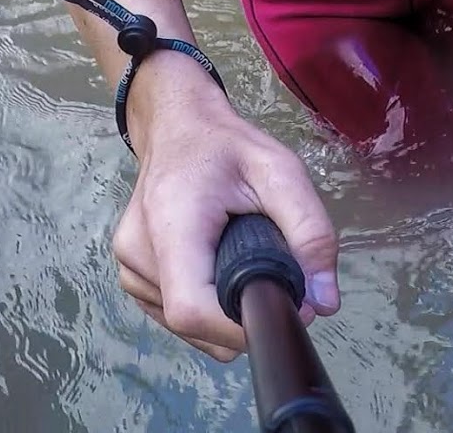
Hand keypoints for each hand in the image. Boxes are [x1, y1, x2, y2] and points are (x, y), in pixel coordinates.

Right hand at [111, 87, 339, 360]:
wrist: (176, 126)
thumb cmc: (227, 145)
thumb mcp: (281, 171)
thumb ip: (310, 231)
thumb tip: (324, 303)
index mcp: (171, 222)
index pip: (192, 309)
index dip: (239, 326)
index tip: (282, 309)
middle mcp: (137, 250)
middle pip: (192, 323)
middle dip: (240, 317)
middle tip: (274, 278)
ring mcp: (128, 265)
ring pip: (183, 327)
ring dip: (222, 313)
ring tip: (241, 260)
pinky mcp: (130, 274)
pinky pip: (170, 316)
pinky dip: (203, 307)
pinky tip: (217, 267)